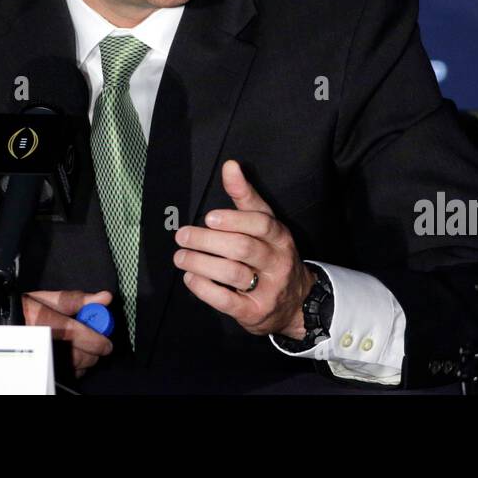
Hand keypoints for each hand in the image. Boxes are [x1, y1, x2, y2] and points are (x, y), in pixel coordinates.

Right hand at [0, 289, 115, 378]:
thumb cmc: (11, 310)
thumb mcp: (41, 298)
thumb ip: (74, 299)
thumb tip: (102, 298)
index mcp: (41, 319)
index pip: (76, 333)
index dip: (96, 339)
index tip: (105, 343)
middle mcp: (39, 341)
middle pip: (79, 355)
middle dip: (91, 350)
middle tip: (94, 342)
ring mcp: (36, 359)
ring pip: (73, 368)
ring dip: (83, 360)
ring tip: (77, 348)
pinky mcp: (34, 371)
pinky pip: (63, 376)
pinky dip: (71, 369)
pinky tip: (66, 358)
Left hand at [174, 159, 314, 339]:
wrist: (296, 302)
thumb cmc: (272, 255)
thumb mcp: (266, 225)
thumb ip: (246, 197)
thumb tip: (230, 165)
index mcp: (280, 237)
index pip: (261, 224)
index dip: (234, 219)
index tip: (209, 217)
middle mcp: (277, 262)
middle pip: (243, 247)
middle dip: (208, 241)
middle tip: (183, 236)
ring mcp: (268, 289)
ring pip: (233, 273)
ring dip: (201, 263)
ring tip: (180, 256)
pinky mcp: (255, 312)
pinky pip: (227, 300)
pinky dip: (204, 288)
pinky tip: (190, 277)